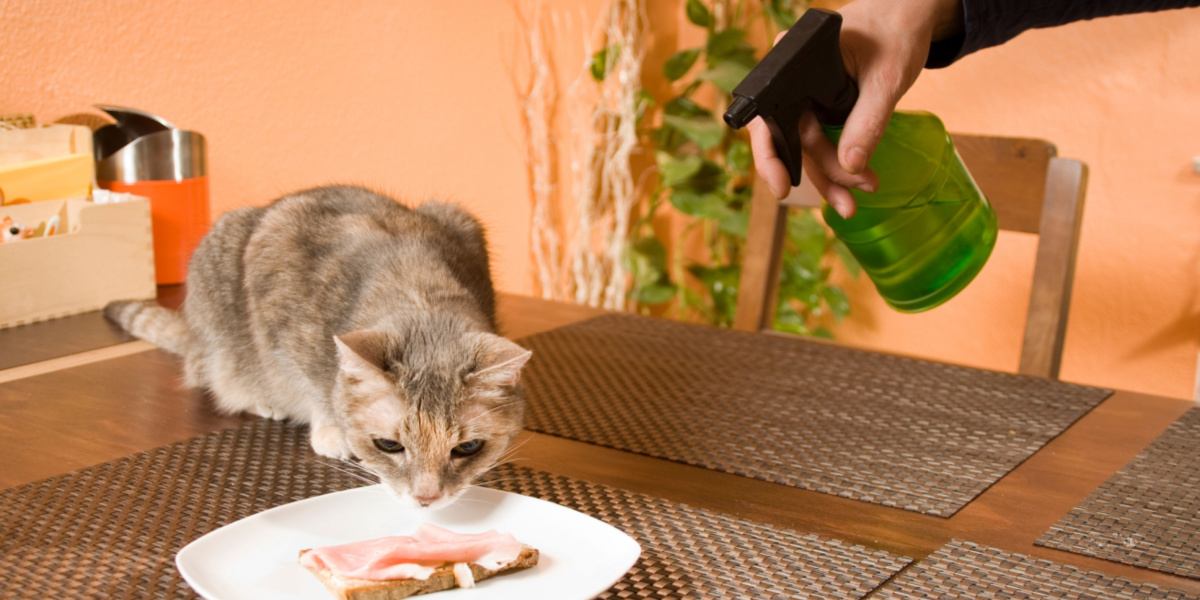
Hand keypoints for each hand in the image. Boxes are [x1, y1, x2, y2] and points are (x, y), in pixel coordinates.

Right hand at [748, 0, 962, 216]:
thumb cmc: (895, 32)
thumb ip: (867, 121)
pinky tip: (856, 182)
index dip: (771, 155)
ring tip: (855, 201)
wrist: (909, 17)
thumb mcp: (886, 77)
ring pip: (807, 147)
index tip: (783, 188)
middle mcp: (791, 82)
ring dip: (832, 176)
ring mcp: (806, 97)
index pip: (768, 115)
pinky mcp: (823, 108)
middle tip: (846, 202)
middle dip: (818, 174)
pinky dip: (840, 163)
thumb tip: (851, 167)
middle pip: (789, 139)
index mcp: (792, 63)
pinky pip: (822, 141)